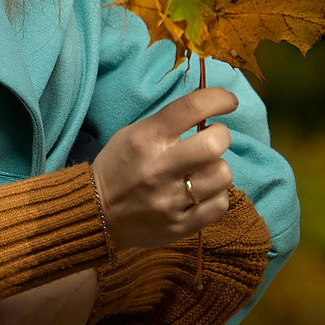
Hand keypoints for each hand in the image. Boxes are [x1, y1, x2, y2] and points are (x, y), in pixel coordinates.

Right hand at [93, 86, 236, 251]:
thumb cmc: (119, 167)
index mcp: (147, 138)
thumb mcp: (133, 134)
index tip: (228, 102)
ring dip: (218, 169)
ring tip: (204, 171)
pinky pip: (220, 204)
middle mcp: (159, 168)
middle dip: (221, 136)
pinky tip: (202, 193)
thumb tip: (207, 109)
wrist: (97, 214)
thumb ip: (168, 123)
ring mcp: (170, 200)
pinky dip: (216, 196)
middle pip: (214, 143)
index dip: (219, 99)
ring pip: (222, 175)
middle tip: (213, 140)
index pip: (192, 107)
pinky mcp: (180, 225)